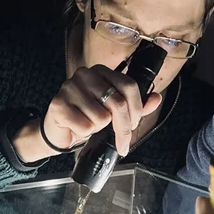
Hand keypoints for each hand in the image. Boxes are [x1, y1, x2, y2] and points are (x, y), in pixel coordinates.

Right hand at [14, 65, 162, 160]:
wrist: (58, 130)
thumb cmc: (85, 117)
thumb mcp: (113, 111)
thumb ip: (134, 105)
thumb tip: (156, 98)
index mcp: (101, 71)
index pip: (129, 86)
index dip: (137, 110)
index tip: (134, 125)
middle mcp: (85, 74)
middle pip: (118, 103)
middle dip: (123, 128)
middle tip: (122, 142)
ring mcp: (70, 87)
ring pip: (101, 117)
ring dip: (98, 128)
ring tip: (89, 125)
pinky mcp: (59, 104)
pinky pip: (85, 126)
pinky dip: (84, 133)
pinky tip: (76, 127)